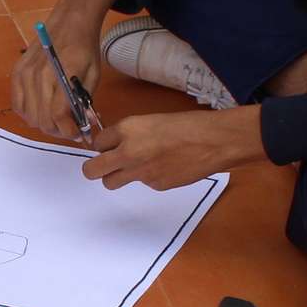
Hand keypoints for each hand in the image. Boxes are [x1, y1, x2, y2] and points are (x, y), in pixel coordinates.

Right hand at [11, 0, 116, 139]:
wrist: (69, 22)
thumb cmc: (85, 48)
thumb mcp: (94, 75)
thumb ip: (86, 102)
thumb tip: (83, 125)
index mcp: (61, 75)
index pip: (59, 115)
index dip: (69, 131)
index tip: (79, 135)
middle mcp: (38, 75)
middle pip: (43, 120)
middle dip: (59, 130)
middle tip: (70, 128)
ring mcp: (24, 74)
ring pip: (30, 116)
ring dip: (45, 123)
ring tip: (57, 119)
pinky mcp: (16, 72)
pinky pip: (18, 105)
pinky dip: (29, 113)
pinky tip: (41, 109)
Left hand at [80, 106, 264, 191]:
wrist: (213, 142)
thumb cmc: (188, 125)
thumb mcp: (152, 120)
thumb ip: (131, 133)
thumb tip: (118, 145)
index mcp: (127, 130)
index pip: (97, 143)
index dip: (102, 145)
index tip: (107, 147)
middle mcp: (128, 152)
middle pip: (92, 170)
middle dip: (93, 169)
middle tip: (100, 167)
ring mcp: (140, 172)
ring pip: (111, 183)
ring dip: (116, 177)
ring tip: (133, 168)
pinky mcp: (155, 185)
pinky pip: (142, 184)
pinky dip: (148, 178)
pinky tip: (165, 167)